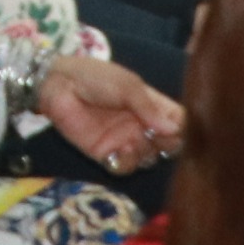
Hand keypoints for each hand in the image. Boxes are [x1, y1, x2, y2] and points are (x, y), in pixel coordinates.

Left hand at [37, 53, 183, 176]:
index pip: (178, 121)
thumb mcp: (126, 86)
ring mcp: (126, 141)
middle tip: (160, 138)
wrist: (58, 85)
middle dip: (170, 145)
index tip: (185, 132)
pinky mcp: (106, 154)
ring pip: (150, 158)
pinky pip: (125, 167)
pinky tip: (119, 151)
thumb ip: (148, 107)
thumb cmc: (95, 77)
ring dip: (147, 153)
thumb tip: (174, 129)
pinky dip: (126, 163)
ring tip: (137, 140)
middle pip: (168, 144)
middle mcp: (143, 126)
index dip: (185, 129)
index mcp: (152, 105)